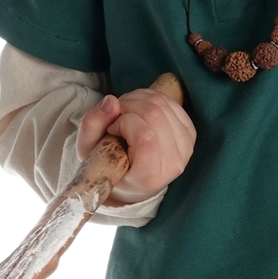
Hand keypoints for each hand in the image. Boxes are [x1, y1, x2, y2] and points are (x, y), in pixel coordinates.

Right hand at [75, 87, 195, 203]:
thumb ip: (92, 125)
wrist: (131, 180)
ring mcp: (185, 149)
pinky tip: (138, 110)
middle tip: (116, 116)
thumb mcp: (87, 151)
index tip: (112, 129)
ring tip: (124, 113)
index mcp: (149, 176)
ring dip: (138, 99)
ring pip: (162, 104)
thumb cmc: (107, 166)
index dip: (124, 122)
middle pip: (154, 114)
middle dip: (129, 105)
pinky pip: (171, 102)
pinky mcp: (189, 134)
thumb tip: (112, 101)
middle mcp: (173, 165)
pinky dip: (150, 98)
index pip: (145, 136)